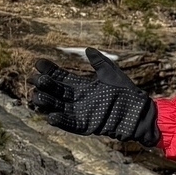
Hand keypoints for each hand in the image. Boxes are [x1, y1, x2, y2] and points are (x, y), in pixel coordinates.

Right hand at [29, 48, 159, 145]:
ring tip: (37, 96)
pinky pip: (70, 124)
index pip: (60, 76)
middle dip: (44, 85)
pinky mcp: (87, 125)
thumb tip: (88, 49)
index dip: (49, 70)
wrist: (139, 111)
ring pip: (57, 107)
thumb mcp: (111, 74)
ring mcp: (81, 112)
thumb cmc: (127, 92)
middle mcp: (78, 98)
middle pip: (55, 91)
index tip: (38, 63)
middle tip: (36, 79)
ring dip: (46, 102)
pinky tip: (50, 116)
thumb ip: (99, 62)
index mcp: (82, 85)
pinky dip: (61, 121)